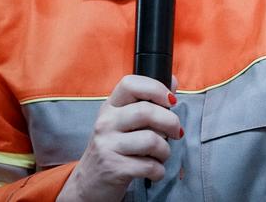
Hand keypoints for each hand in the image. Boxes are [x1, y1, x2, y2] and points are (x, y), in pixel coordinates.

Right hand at [57, 75, 180, 201]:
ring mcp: (107, 145)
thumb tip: (172, 81)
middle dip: (171, 122)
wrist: (89, 184)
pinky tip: (154, 171)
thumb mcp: (125, 122)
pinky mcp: (113, 168)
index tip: (170, 101)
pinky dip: (159, 170)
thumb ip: (148, 102)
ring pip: (151, 140)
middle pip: (146, 111)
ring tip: (161, 155)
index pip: (130, 84)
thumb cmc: (114, 149)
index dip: (156, 88)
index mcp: (110, 107)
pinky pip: (149, 165)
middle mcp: (106, 123)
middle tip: (176, 132)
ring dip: (165, 150)